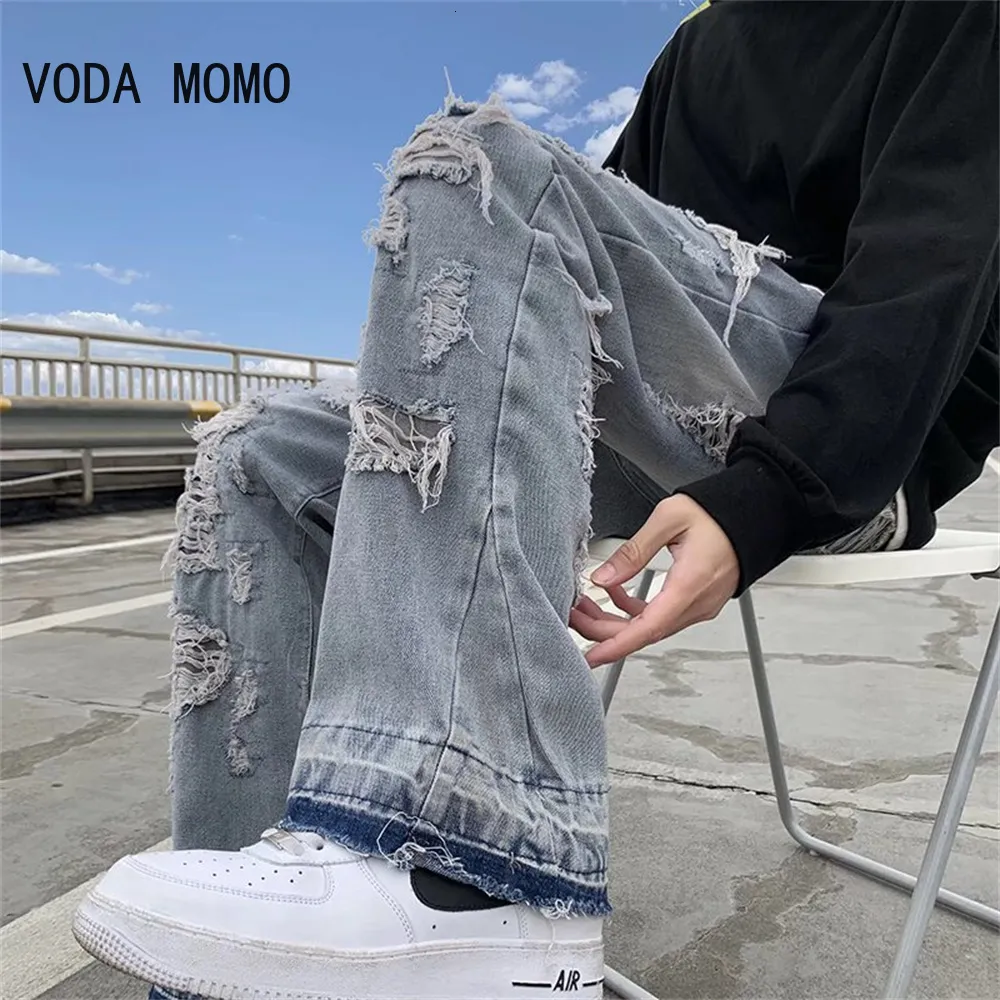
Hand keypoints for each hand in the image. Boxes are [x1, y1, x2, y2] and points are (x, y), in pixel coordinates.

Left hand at [571, 494, 739, 666]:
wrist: (752, 514)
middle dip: (605, 630)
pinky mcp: (697, 602)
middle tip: (573, 616)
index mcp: (690, 585)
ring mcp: (699, 606)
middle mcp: (696, 603)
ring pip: (650, 626)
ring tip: (586, 605)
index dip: (616, 645)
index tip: (591, 656)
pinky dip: (634, 611)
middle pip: (644, 632)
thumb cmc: (717, 514)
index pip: (648, 629)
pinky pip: (661, 616)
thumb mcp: (668, 518)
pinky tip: (615, 593)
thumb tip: (603, 578)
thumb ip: (633, 551)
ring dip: (617, 620)